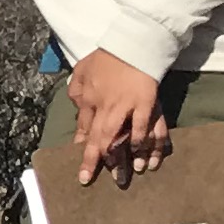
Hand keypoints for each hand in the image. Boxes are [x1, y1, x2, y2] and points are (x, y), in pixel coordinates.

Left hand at [63, 49, 170, 183]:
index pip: (84, 128)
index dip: (83, 149)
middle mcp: (106, 105)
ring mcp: (128, 105)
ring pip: (120, 136)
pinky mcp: (147, 102)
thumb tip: (76, 115)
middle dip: (95, 160)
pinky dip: (145, 144)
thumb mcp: (81, 72)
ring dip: (121, 158)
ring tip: (121, 177)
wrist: (132, 44)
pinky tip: (148, 159)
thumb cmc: (105, 58)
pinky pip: (145, 127)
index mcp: (89, 97)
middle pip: (99, 137)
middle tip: (91, 179)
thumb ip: (76, 92)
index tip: (81, 169)